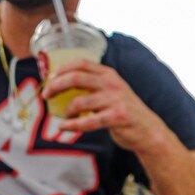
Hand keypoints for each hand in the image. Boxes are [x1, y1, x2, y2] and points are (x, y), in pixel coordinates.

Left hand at [45, 59, 168, 153]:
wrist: (149, 131)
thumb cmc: (123, 111)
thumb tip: (59, 85)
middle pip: (76, 78)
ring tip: (64, 116)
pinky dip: (72, 125)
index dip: (62, 69)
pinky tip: (63, 127)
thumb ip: (92, 86)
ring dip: (66, 110)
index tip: (50, 78)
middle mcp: (112, 83)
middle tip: (46, 96)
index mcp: (108, 74)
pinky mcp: (118, 116)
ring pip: (80, 102)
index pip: (81, 63)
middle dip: (56, 86)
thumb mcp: (110, 92)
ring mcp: (116, 99)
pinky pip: (88, 121)